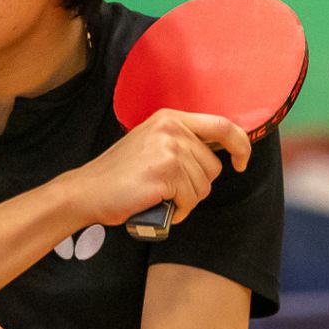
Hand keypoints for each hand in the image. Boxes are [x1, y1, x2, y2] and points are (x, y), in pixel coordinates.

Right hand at [57, 109, 250, 225]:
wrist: (87, 191)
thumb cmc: (120, 175)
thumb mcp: (152, 143)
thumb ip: (182, 141)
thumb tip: (222, 151)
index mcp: (170, 118)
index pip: (223, 125)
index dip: (241, 145)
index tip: (241, 162)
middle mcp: (172, 128)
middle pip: (214, 165)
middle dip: (198, 186)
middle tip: (170, 190)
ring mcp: (169, 149)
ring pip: (204, 186)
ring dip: (186, 200)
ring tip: (160, 197)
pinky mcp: (166, 172)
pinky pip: (191, 199)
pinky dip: (179, 210)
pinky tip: (159, 205)